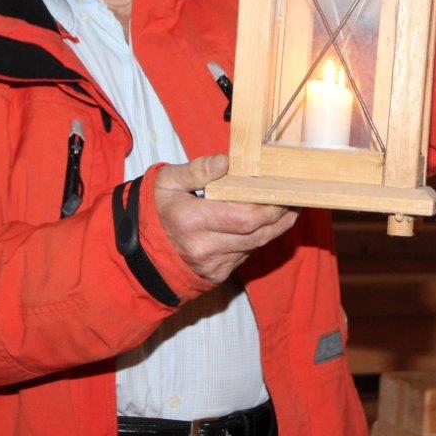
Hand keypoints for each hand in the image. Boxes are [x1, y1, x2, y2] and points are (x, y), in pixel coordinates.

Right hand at [154, 154, 297, 283]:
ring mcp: (212, 265)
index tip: (284, 189)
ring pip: (256, 246)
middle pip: (256, 233)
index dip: (270, 206)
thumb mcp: (167, 181)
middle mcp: (203, 247)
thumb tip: (225, 161)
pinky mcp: (218, 274)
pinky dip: (259, 237)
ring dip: (276, 227)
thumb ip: (197, 170)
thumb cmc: (157, 207)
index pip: (244, 217)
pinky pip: (247, 254)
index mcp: (191, 221)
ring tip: (290, 207)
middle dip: (279, 215)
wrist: (141, 248)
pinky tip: (268, 222)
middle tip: (293, 197)